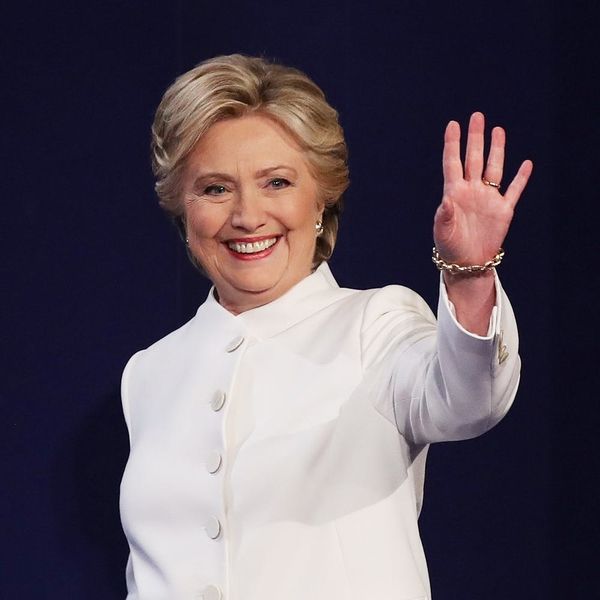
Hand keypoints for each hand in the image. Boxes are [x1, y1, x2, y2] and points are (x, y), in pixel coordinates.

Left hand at [433, 112, 532, 265]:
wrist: (468, 264)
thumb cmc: (450, 248)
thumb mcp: (443, 233)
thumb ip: (444, 216)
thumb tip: (446, 201)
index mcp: (454, 193)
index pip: (453, 163)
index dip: (453, 144)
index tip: (452, 125)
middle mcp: (471, 191)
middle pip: (474, 159)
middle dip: (475, 138)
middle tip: (477, 116)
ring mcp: (488, 198)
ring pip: (494, 168)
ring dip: (496, 150)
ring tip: (497, 130)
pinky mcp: (503, 210)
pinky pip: (514, 190)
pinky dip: (521, 177)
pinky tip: (526, 163)